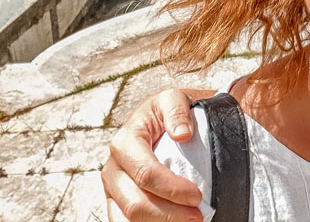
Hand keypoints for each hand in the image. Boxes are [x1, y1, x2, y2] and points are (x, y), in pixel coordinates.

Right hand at [103, 88, 210, 220]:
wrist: (159, 122)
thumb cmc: (168, 113)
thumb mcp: (173, 99)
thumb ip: (176, 111)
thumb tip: (182, 133)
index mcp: (125, 142)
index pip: (145, 174)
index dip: (171, 189)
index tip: (196, 197)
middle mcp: (112, 169)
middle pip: (135, 204)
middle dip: (168, 215)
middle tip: (197, 217)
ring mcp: (112, 190)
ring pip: (128, 220)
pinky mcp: (116, 204)